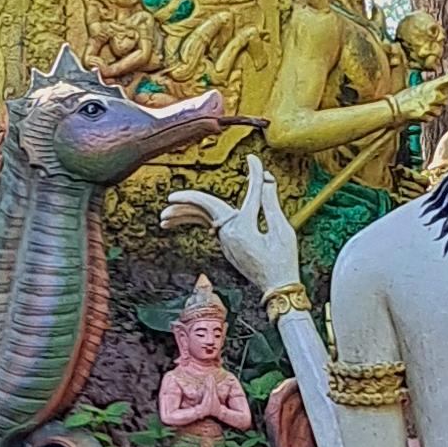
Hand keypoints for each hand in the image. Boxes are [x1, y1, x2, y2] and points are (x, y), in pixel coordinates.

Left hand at [164, 147, 302, 306]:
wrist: (276, 288)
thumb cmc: (283, 260)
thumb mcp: (282, 229)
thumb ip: (270, 201)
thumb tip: (265, 179)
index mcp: (243, 229)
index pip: (248, 195)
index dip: (254, 175)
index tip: (253, 159)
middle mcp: (229, 235)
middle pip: (204, 210)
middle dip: (186, 203)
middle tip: (169, 198)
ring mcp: (225, 241)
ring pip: (201, 220)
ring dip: (183, 215)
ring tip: (163, 217)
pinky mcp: (226, 245)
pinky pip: (207, 226)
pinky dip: (194, 220)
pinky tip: (182, 219)